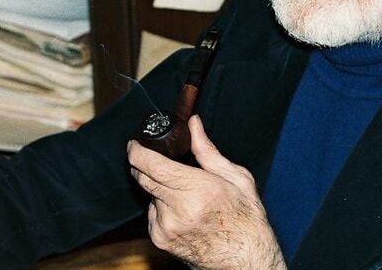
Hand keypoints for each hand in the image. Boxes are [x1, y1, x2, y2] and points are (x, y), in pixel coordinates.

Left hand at [128, 115, 284, 269]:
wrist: (245, 260)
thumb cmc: (246, 219)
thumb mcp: (236, 178)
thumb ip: (208, 151)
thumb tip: (193, 125)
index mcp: (198, 190)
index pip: (153, 165)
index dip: (138, 151)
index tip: (135, 144)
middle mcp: (178, 210)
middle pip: (143, 178)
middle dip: (143, 165)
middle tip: (155, 160)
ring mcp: (167, 227)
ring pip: (149, 196)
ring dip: (159, 189)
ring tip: (186, 195)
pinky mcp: (161, 240)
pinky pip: (152, 214)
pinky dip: (161, 208)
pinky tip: (183, 212)